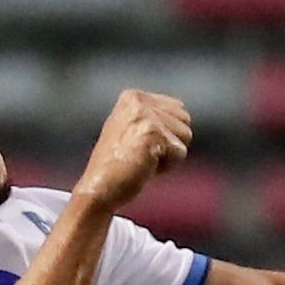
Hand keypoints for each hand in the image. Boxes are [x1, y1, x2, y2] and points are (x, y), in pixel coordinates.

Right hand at [74, 90, 192, 211]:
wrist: (98, 189)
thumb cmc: (114, 167)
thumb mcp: (129, 128)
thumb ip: (153, 116)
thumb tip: (182, 113)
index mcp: (132, 96)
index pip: (178, 108)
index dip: (165, 134)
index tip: (139, 145)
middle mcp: (138, 101)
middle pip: (185, 119)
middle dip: (170, 142)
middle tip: (142, 154)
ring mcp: (145, 116)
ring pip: (185, 135)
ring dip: (168, 154)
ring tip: (142, 160)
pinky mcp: (153, 133)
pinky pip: (180, 153)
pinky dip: (166, 166)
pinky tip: (144, 167)